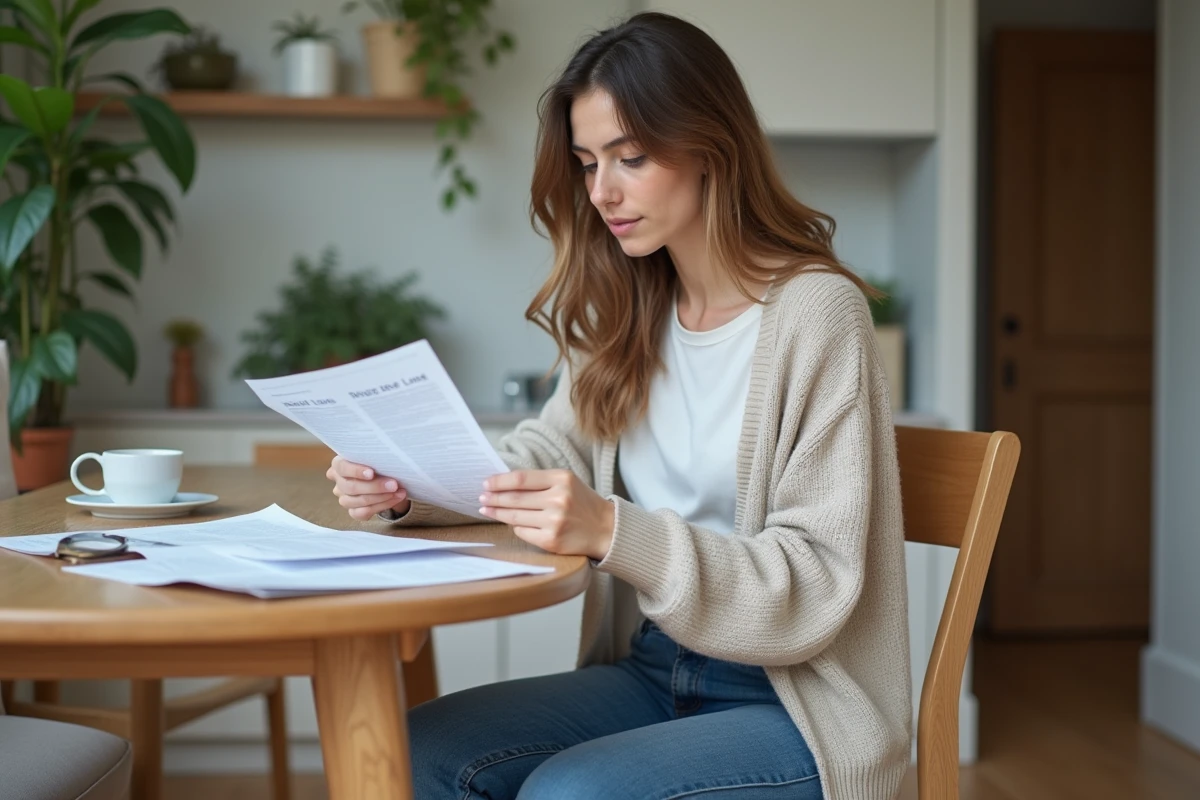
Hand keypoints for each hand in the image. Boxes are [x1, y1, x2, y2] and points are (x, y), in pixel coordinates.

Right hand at [326, 456, 409, 520]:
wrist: (388, 479)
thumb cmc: (380, 463)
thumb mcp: (377, 457)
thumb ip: (375, 457)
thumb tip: (387, 458)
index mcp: (339, 465)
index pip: (341, 467)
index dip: (355, 471)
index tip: (372, 473)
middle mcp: (339, 482)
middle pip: (351, 487)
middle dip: (375, 486)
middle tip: (394, 484)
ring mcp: (344, 498)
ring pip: (358, 501)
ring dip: (382, 497)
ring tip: (399, 492)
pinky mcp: (353, 511)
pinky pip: (363, 513)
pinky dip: (382, 506)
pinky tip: (395, 499)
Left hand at [479, 469, 614, 560]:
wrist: (606, 530)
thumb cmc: (583, 504)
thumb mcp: (567, 483)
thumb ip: (540, 482)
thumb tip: (504, 484)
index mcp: (562, 479)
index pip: (521, 479)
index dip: (499, 481)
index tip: (486, 483)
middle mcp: (559, 499)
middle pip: (514, 498)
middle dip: (493, 498)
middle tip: (481, 497)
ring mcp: (555, 521)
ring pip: (515, 516)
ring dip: (497, 513)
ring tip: (486, 510)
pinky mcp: (551, 540)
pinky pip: (523, 532)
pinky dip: (515, 527)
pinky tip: (512, 523)